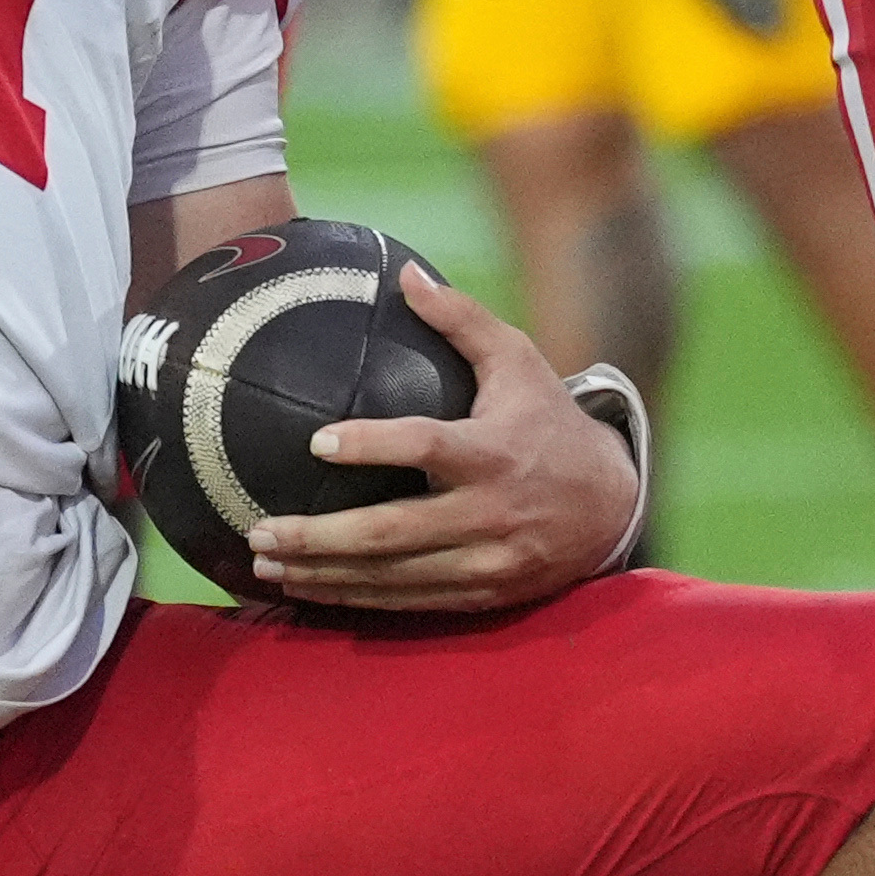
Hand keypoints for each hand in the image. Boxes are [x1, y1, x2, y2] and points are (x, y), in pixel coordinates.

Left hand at [244, 263, 648, 612]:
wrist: (612, 507)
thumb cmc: (550, 422)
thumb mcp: (519, 361)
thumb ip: (462, 319)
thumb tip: (406, 273)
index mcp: (492, 452)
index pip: (424, 448)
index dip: (370, 445)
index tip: (317, 441)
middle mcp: (488, 514)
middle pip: (392, 533)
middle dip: (320, 537)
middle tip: (262, 529)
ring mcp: (484, 563)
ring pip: (392, 578)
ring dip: (323, 575)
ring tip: (264, 563)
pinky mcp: (481, 596)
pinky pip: (408, 603)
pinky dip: (354, 599)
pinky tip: (307, 590)